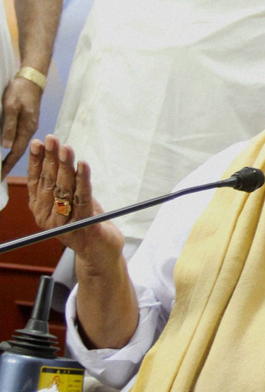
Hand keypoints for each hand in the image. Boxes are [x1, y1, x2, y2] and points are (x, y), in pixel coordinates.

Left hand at [2, 78, 42, 178]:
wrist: (32, 80)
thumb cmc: (20, 91)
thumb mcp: (10, 107)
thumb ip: (9, 126)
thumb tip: (6, 146)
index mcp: (27, 128)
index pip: (16, 152)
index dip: (7, 165)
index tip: (0, 177)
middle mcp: (29, 131)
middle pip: (18, 152)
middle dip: (8, 165)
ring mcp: (28, 127)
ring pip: (19, 147)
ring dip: (10, 158)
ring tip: (1, 167)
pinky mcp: (26, 123)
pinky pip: (19, 140)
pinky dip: (12, 149)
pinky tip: (6, 151)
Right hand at [27, 134, 123, 263]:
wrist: (101, 251)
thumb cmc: (86, 221)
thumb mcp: (71, 200)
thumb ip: (62, 182)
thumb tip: (57, 152)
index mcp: (40, 209)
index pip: (36, 181)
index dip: (37, 161)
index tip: (39, 142)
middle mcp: (48, 218)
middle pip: (49, 183)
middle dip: (51, 159)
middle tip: (53, 140)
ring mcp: (65, 224)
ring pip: (64, 189)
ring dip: (65, 166)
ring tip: (66, 148)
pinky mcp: (84, 226)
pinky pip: (83, 198)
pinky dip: (83, 180)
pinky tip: (83, 165)